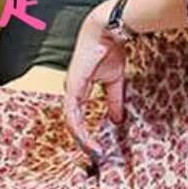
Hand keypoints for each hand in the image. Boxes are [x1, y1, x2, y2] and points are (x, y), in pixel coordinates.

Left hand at [62, 15, 127, 162]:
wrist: (107, 33)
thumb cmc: (109, 50)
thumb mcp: (115, 81)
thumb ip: (114, 100)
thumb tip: (117, 118)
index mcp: (80, 88)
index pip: (80, 116)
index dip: (87, 133)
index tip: (99, 147)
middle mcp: (72, 90)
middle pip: (73, 123)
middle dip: (83, 141)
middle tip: (96, 155)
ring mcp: (70, 89)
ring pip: (71, 122)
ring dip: (82, 139)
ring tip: (93, 151)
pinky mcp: (72, 88)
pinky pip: (72, 114)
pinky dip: (79, 129)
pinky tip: (86, 139)